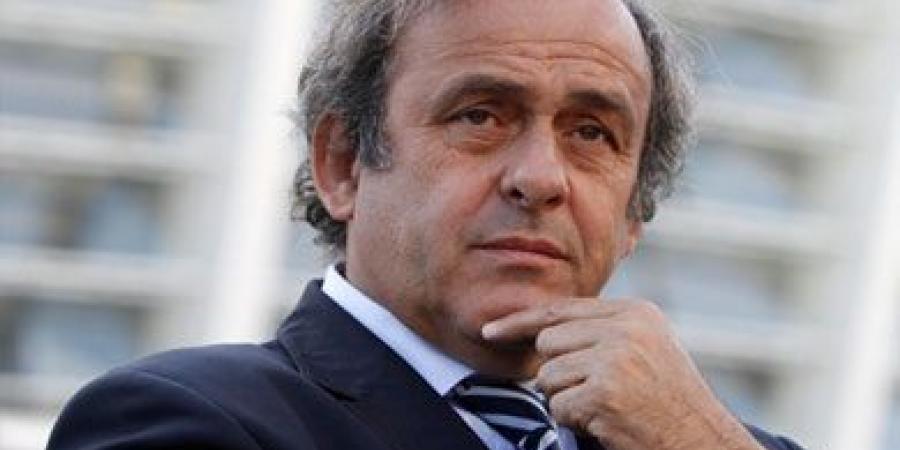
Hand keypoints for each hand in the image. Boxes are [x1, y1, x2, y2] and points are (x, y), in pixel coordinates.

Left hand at [482, 298, 765, 449]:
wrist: (703, 442)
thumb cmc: (670, 403)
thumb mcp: (647, 349)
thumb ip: (603, 331)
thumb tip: (544, 331)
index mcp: (635, 312)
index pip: (561, 310)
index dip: (520, 322)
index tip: (489, 331)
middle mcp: (625, 328)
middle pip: (548, 343)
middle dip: (558, 373)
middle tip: (597, 394)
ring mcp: (615, 359)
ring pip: (548, 376)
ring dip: (567, 400)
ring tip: (607, 409)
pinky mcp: (604, 392)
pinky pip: (558, 407)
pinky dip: (574, 422)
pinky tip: (608, 424)